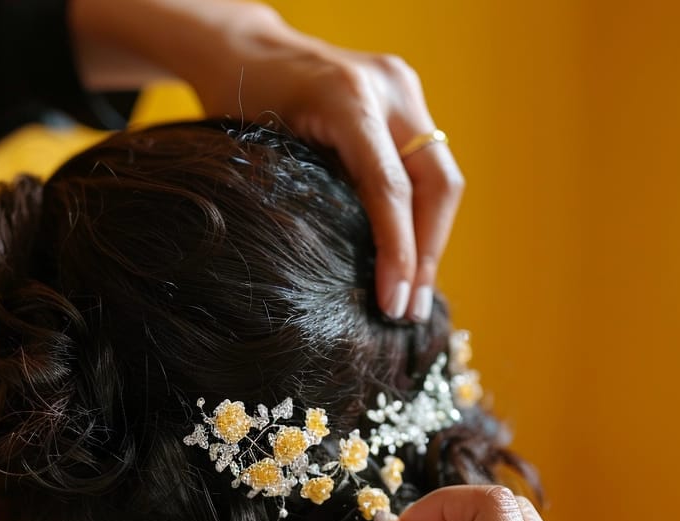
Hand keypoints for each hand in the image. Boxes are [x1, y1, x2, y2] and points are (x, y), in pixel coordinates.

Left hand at [72, 0, 463, 320]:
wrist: (246, 50)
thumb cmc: (237, 105)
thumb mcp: (260, 156)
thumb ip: (306, 202)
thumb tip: (341, 278)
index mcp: (349, 98)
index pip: (391, 189)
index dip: (399, 254)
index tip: (392, 305)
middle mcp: (389, 88)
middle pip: (437, 184)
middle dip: (428, 254)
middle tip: (410, 311)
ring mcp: (404, 91)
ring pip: (441, 178)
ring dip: (431, 241)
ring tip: (412, 296)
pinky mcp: (406, 104)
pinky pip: (427, 169)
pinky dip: (420, 217)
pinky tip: (409, 259)